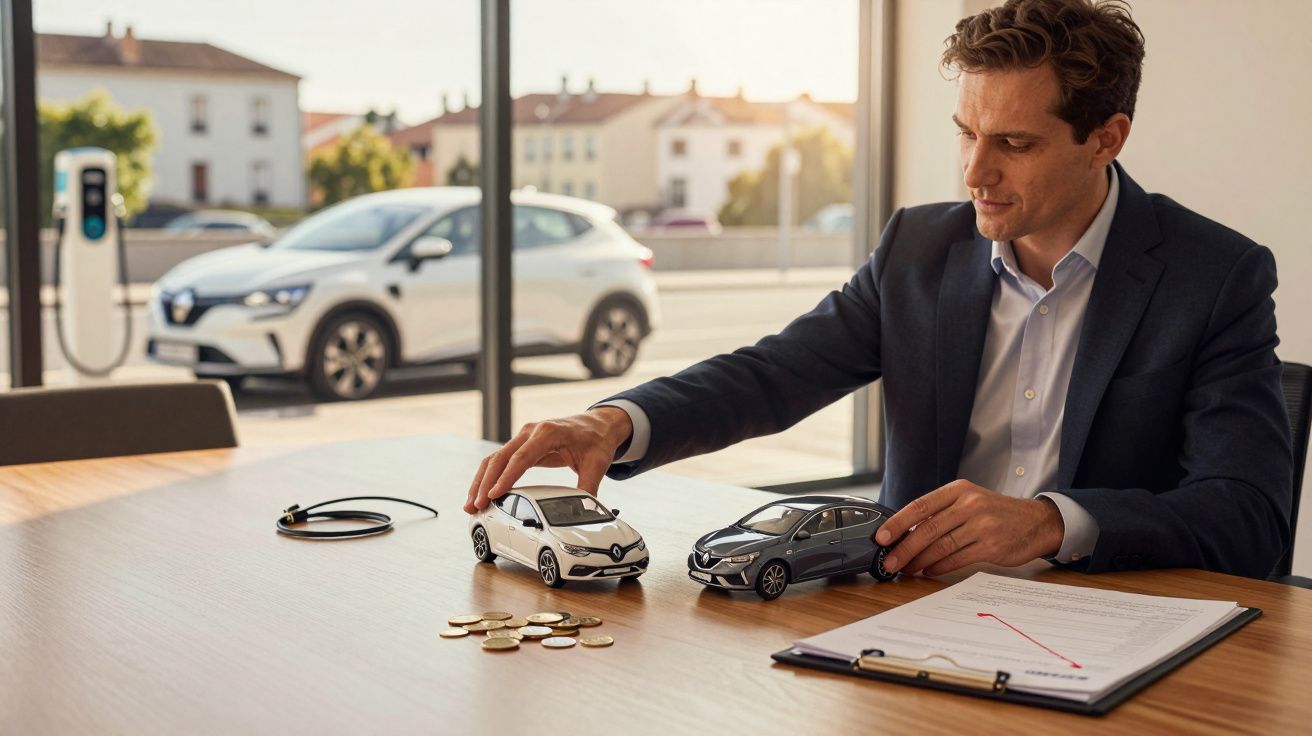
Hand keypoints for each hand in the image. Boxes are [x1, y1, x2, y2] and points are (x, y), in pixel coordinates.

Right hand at [463, 407, 633, 513]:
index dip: (506, 477)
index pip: (522, 457)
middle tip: (477, 506)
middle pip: (501, 457)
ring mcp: (524, 436)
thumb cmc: (596, 441)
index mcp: (548, 432)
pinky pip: (500, 460)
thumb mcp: (597, 464)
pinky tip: (481, 494)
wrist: (597, 424)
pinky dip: (488, 477)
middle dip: (486, 483)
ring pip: (494, 458)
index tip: (493, 495)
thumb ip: (589, 488)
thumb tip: (584, 513)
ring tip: (471, 506)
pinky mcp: (521, 445)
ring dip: (481, 482)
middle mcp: (531, 431)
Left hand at [873, 480, 1064, 575]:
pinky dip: (939, 566)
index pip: (920, 505)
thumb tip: (905, 532)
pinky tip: (928, 570)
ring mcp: (982, 525)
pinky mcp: (992, 546)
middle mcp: (970, 504)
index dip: (897, 522)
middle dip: (904, 548)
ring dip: (919, 560)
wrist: (1037, 522)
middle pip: (928, 529)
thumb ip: (941, 512)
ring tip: (906, 568)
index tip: (881, 537)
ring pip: (941, 546)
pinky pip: (957, 559)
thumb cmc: (996, 512)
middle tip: (889, 562)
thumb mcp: (969, 501)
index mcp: (959, 490)